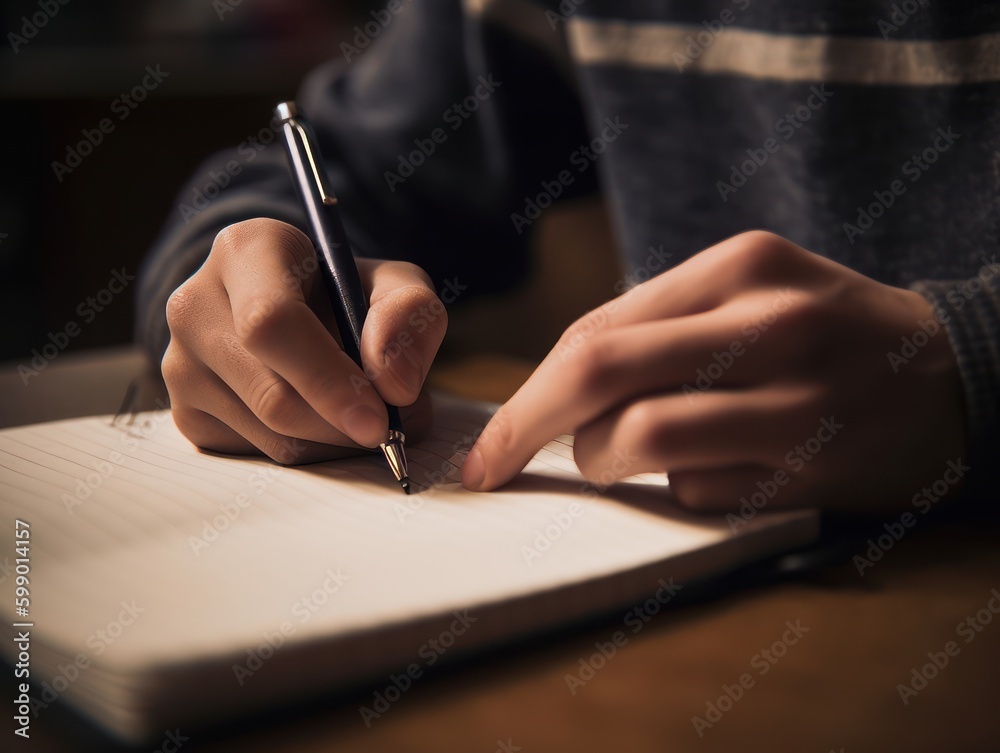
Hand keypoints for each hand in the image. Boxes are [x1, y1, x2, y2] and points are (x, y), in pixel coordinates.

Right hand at [162, 218, 445, 462]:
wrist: (297, 314)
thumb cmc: (346, 296)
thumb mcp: (393, 284)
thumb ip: (409, 314)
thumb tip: (394, 385)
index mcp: (245, 251)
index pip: (273, 323)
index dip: (328, 380)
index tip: (378, 418)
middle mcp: (195, 305)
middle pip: (273, 396)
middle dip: (342, 425)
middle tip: (388, 429)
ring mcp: (180, 365)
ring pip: (270, 437)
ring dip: (334, 442)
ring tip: (361, 410)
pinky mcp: (186, 415)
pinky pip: (258, 457)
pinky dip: (310, 452)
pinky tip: (321, 420)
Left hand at [462, 231, 965, 512]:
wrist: (953, 375)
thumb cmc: (827, 333)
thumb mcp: (753, 292)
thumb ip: (661, 326)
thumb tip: (552, 387)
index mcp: (739, 267)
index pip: (596, 329)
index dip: (528, 390)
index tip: (492, 436)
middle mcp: (766, 322)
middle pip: (599, 369)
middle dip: (525, 427)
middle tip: (492, 466)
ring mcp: (793, 396)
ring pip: (639, 438)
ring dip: (603, 463)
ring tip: (617, 460)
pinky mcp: (811, 466)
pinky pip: (698, 490)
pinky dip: (679, 490)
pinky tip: (713, 470)